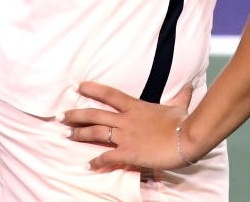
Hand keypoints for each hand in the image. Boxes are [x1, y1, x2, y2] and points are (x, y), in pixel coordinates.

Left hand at [61, 80, 195, 170]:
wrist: (187, 137)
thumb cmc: (183, 122)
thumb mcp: (179, 106)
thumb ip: (181, 96)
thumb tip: (190, 85)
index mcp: (135, 106)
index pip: (108, 94)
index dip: (91, 89)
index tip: (77, 87)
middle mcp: (126, 119)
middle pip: (94, 114)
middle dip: (75, 115)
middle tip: (59, 116)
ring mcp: (126, 136)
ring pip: (96, 132)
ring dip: (79, 134)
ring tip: (66, 135)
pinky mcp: (129, 153)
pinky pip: (108, 156)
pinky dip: (96, 161)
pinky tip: (87, 165)